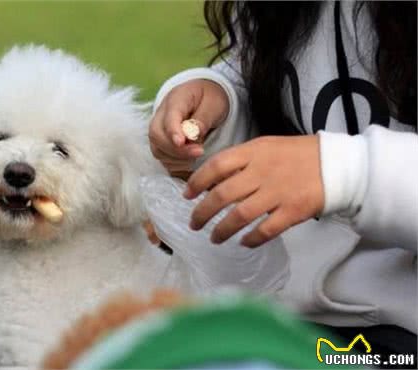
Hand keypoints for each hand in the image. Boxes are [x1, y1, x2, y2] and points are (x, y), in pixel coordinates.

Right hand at [148, 79, 228, 177]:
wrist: (206, 98)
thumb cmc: (210, 99)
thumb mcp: (214, 104)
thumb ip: (203, 119)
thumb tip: (192, 136)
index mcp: (176, 99)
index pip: (168, 117)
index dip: (172, 131)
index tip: (181, 143)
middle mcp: (161, 115)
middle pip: (156, 135)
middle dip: (176, 149)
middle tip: (199, 152)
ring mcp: (159, 129)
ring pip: (157, 149)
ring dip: (177, 158)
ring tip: (197, 155)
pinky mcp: (162, 143)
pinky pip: (162, 158)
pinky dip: (175, 164)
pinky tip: (190, 161)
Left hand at [184, 135, 323, 246]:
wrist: (338, 164)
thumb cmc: (297, 155)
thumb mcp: (266, 147)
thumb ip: (240, 161)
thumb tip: (211, 181)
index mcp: (254, 152)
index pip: (216, 166)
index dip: (197, 181)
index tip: (187, 195)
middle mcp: (262, 172)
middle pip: (222, 194)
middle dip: (202, 212)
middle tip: (194, 224)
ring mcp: (278, 192)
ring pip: (240, 215)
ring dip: (222, 230)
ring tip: (214, 238)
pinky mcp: (293, 211)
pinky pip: (265, 230)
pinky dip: (251, 239)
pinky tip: (244, 242)